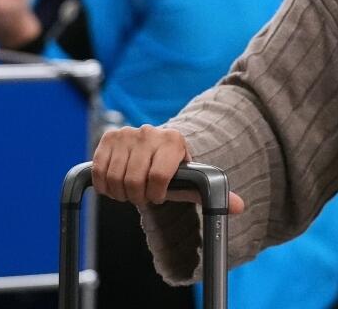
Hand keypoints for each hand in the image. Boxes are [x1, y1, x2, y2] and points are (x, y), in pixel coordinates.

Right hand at [92, 125, 244, 213]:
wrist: (156, 148)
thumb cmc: (174, 169)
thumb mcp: (191, 181)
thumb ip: (212, 194)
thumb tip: (240, 206)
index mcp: (174, 140)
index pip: (159, 178)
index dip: (156, 195)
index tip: (159, 196)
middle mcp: (150, 132)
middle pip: (134, 180)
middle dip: (137, 196)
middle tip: (143, 195)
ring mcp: (127, 133)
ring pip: (114, 177)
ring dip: (120, 192)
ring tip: (131, 190)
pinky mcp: (109, 137)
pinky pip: (98, 170)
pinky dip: (104, 185)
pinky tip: (115, 184)